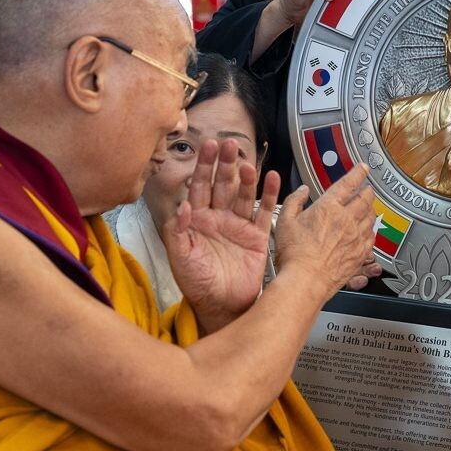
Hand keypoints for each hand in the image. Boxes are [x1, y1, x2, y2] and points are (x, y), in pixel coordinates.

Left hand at [161, 139, 279, 332]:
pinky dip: (269, 196)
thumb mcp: (180, 258)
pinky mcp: (258, 237)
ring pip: (244, 195)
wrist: (222, 307)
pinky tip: (272, 179)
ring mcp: (239, 226)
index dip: (204, 166)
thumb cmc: (197, 284)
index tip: (208, 146)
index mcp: (197, 220)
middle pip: (223, 184)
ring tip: (248, 165)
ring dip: (247, 178)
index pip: (199, 186)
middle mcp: (219, 218)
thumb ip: (178, 231)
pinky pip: (264, 213)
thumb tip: (182, 206)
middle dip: (226, 164)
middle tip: (229, 144)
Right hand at [274, 164, 375, 297]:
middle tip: (367, 189)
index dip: (358, 173)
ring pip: (371, 217)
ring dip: (371, 209)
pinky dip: (371, 231)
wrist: (306, 281)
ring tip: (368, 208)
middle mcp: (347, 220)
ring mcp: (356, 237)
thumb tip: (301, 192)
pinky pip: (372, 237)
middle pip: (365, 199)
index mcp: (328, 207)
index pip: (348, 183)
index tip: (363, 168)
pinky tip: (368, 231)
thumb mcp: (284, 221)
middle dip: (367, 191)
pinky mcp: (360, 253)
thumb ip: (294, 201)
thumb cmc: (294, 254)